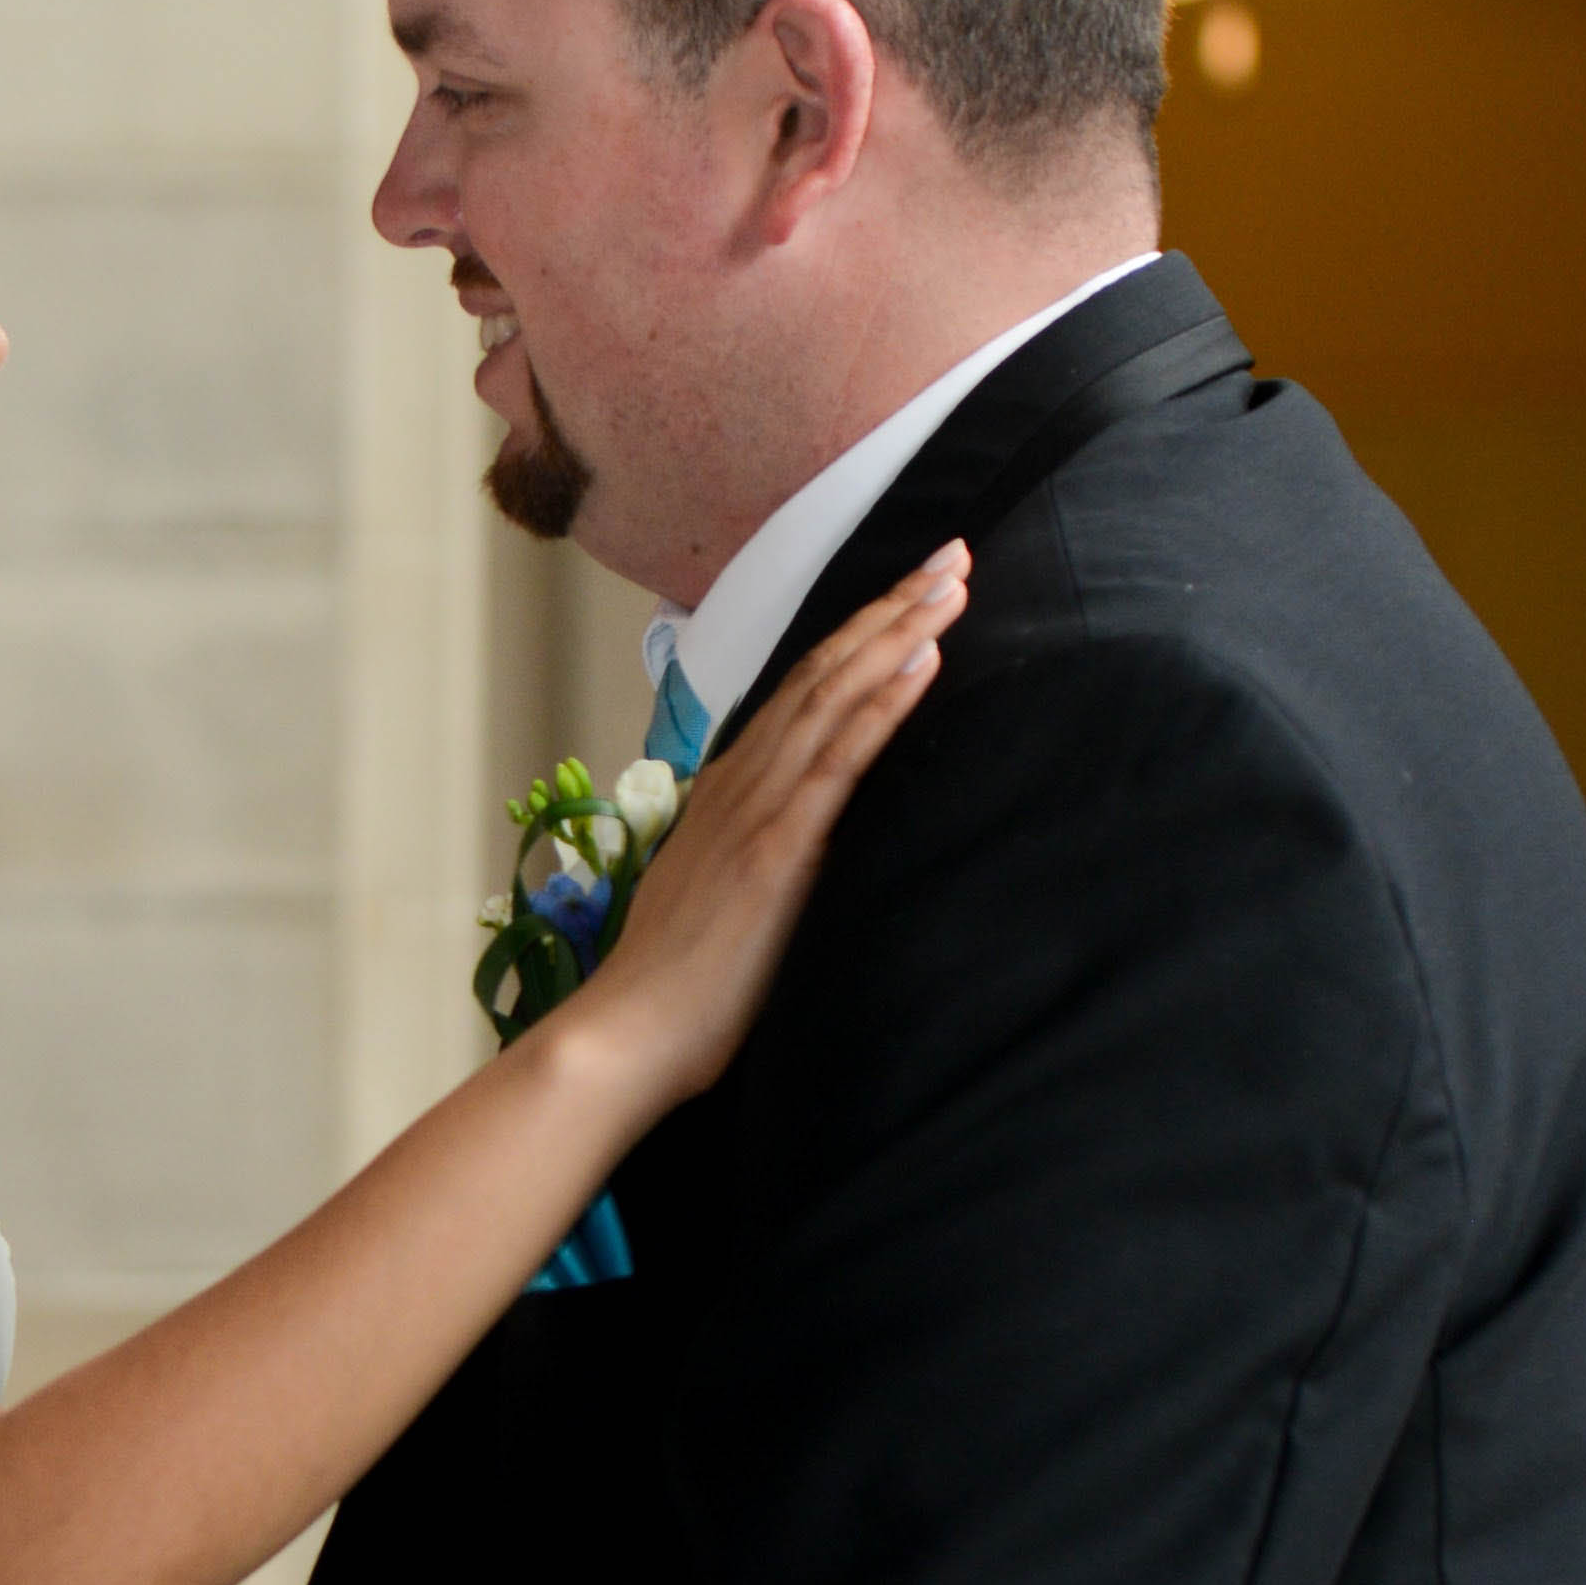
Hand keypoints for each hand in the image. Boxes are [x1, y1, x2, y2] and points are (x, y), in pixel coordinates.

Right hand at [580, 542, 966, 1113]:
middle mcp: (743, 780)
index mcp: (728, 789)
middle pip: (826, 672)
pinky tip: (922, 661)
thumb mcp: (714, 892)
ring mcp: (761, 807)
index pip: (803, 690)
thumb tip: (792, 836)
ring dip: (898, 633)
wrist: (632, 1031)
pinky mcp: (782, 846)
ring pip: (836, 695)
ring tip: (951, 584)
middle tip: (953, 553)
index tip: (910, 592)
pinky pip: (842, 757)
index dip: (859, 635)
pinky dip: (883, 702)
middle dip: (892, 608)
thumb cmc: (674, 985)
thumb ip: (752, 849)